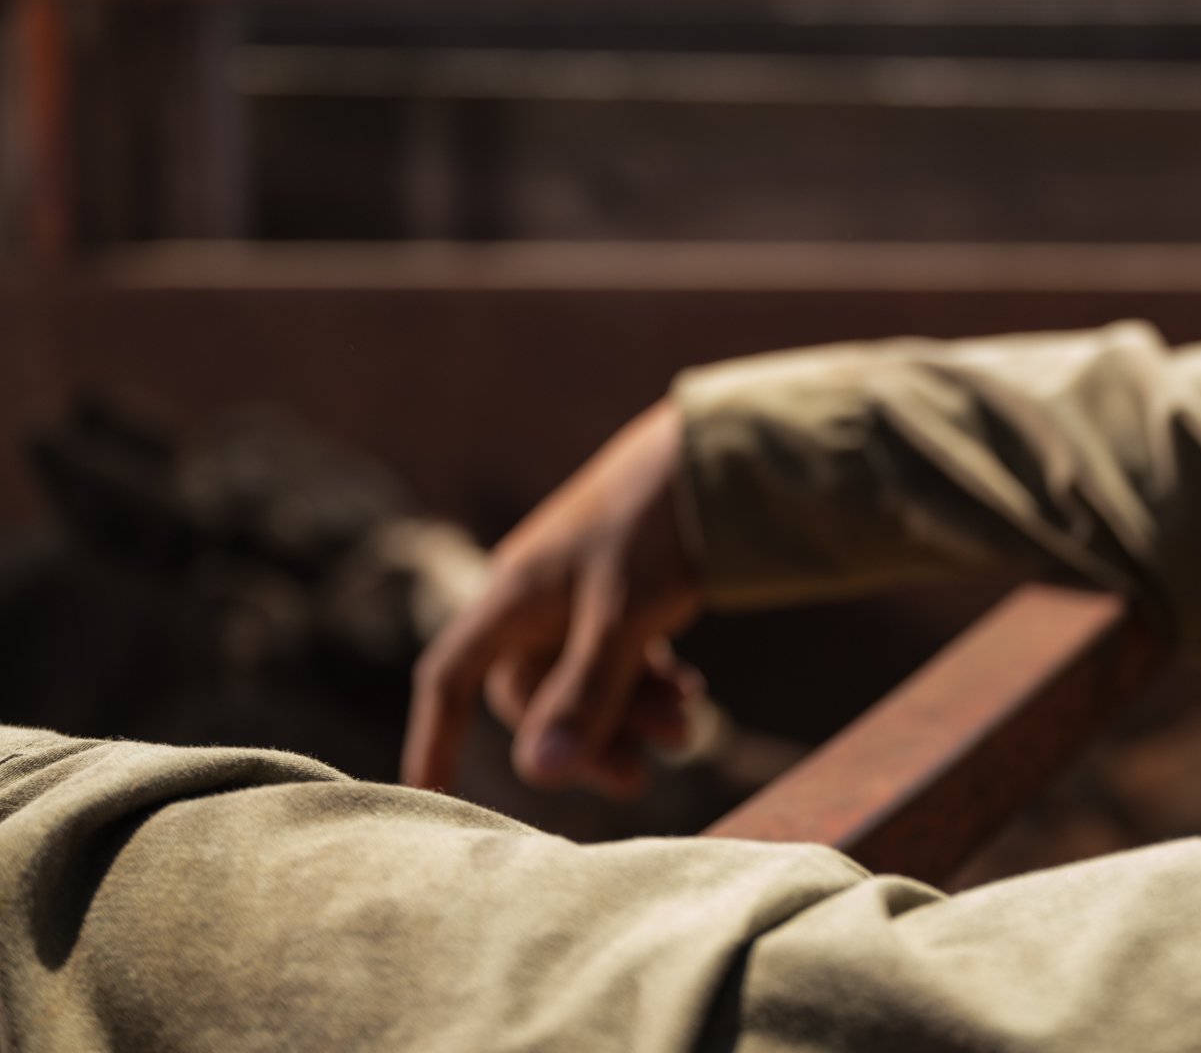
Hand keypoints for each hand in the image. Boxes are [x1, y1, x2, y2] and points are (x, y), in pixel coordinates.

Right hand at [403, 399, 704, 796]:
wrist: (718, 450)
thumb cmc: (660, 526)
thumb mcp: (624, 618)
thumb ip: (584, 695)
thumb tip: (537, 775)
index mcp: (513, 595)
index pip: (450, 679)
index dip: (435, 740)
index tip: (431, 801)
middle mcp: (536, 594)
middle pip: (534, 693)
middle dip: (582, 738)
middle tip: (637, 779)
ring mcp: (579, 588)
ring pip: (584, 676)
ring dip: (626, 713)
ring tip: (687, 730)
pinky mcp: (623, 583)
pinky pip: (618, 651)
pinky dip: (647, 680)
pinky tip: (690, 691)